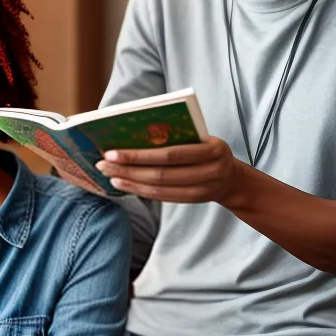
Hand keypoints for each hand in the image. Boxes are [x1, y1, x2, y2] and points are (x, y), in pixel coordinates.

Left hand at [96, 137, 245, 204]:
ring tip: (110, 176)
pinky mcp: (194, 201)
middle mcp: (211, 170)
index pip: (170, 154)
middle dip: (128, 169)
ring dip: (131, 182)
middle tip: (103, 164)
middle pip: (161, 174)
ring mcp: (203, 189)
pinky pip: (163, 198)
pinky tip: (126, 185)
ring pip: (160, 189)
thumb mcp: (201, 137)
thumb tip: (135, 134)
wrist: (233, 178)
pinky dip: (141, 191)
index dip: (139, 155)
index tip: (112, 152)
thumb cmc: (208, 149)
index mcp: (212, 148)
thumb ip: (177, 135)